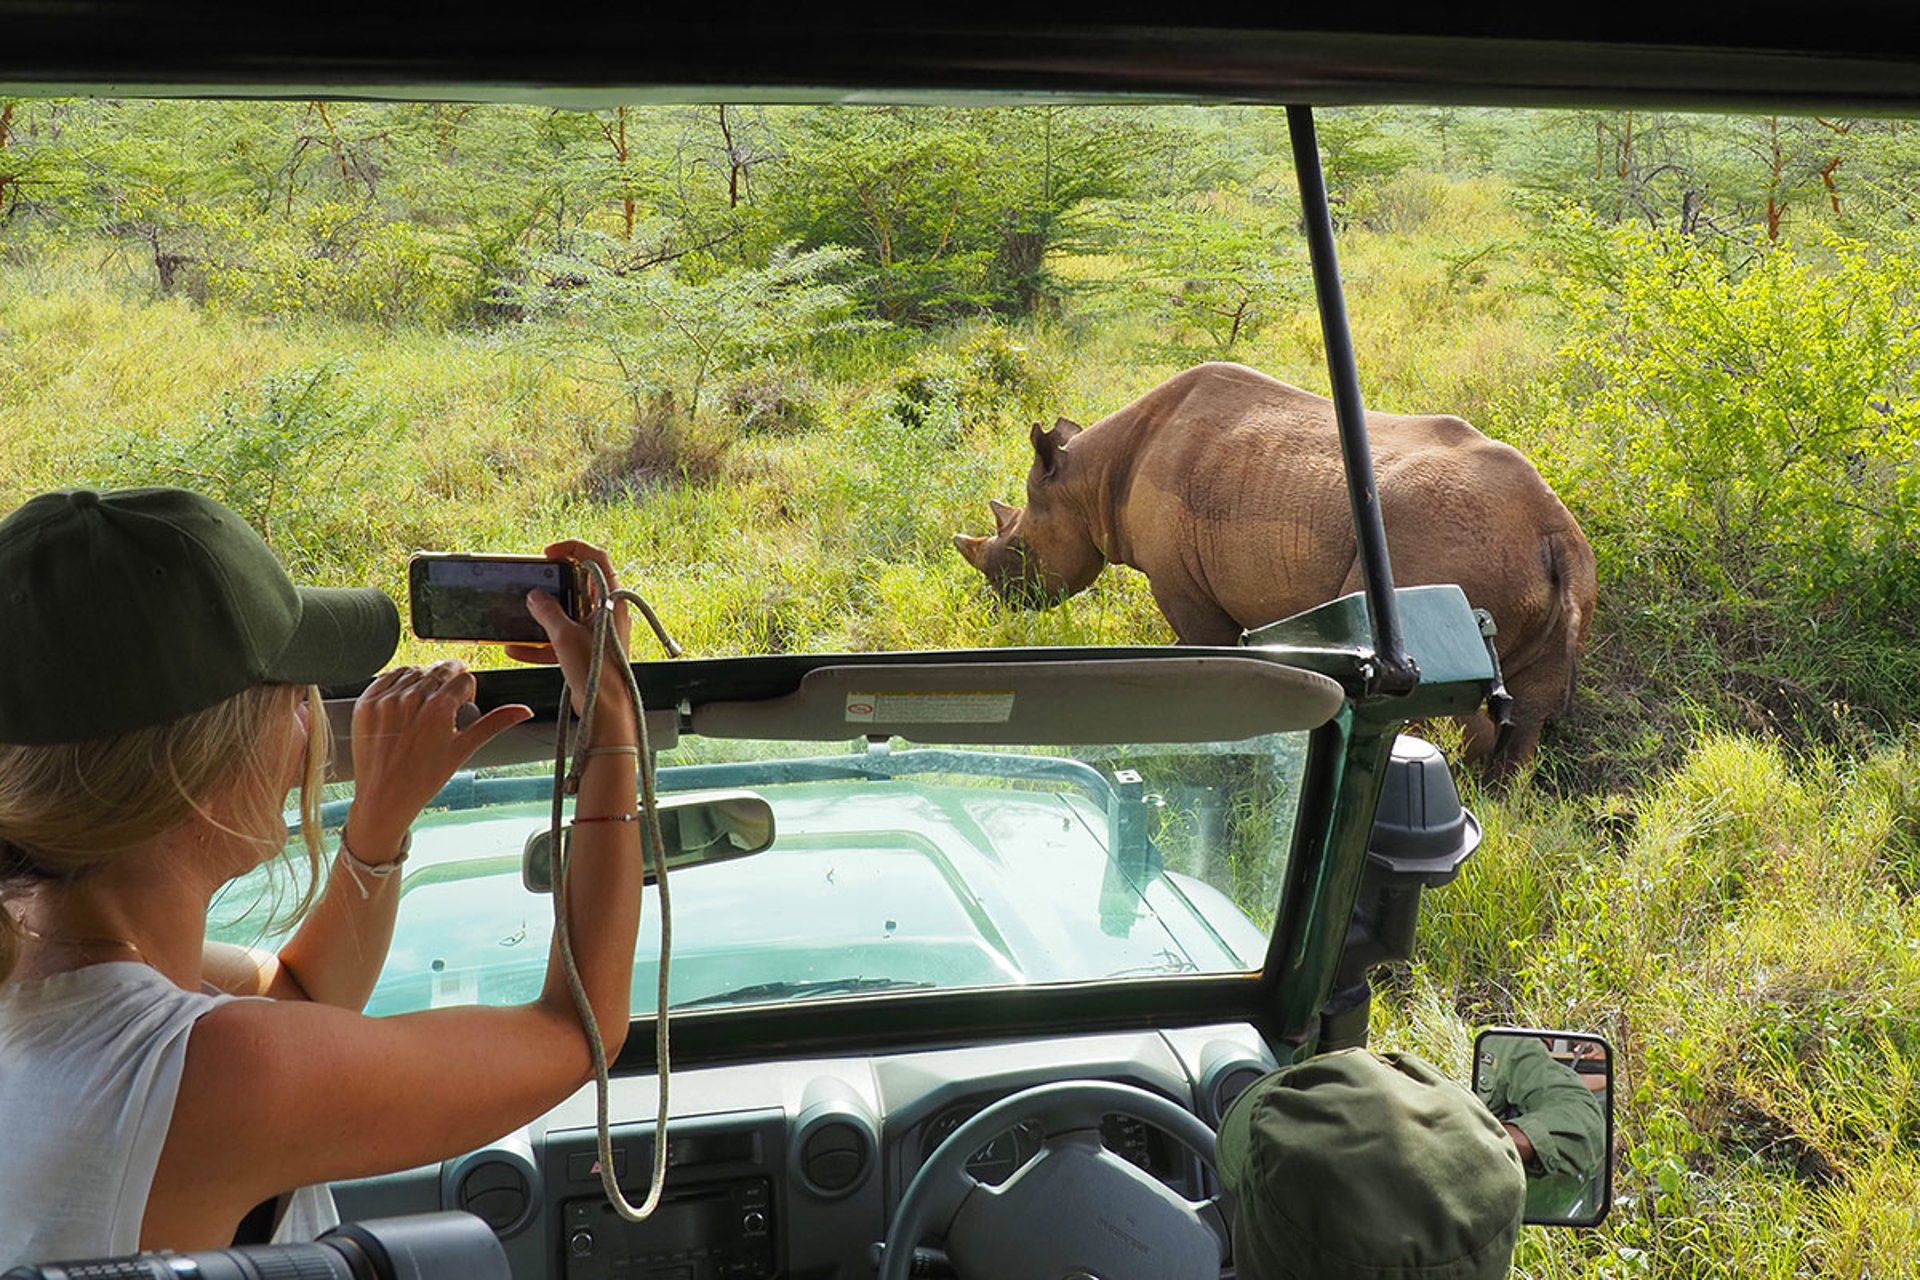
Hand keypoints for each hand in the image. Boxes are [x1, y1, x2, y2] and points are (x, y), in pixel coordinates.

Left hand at [346, 661, 532, 859]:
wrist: (384, 797)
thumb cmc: (424, 779)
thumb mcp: (463, 750)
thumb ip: (494, 723)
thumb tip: (524, 710)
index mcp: (439, 709)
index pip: (463, 677)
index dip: (467, 690)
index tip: (462, 703)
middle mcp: (411, 699)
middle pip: (439, 670)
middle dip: (447, 683)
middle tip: (445, 704)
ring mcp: (386, 700)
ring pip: (414, 671)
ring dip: (423, 682)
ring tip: (423, 707)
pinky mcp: (366, 703)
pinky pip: (387, 677)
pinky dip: (398, 684)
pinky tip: (403, 703)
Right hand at [503, 539, 635, 743]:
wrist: (605, 711)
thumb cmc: (596, 671)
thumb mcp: (565, 635)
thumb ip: (548, 611)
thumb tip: (535, 596)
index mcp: (611, 600)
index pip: (597, 558)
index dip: (573, 549)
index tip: (549, 554)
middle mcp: (607, 612)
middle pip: (579, 585)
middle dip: (553, 584)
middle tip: (532, 582)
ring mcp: (597, 632)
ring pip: (567, 613)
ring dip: (543, 615)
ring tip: (520, 612)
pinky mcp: (586, 651)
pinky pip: (560, 640)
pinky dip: (540, 643)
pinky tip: (514, 648)